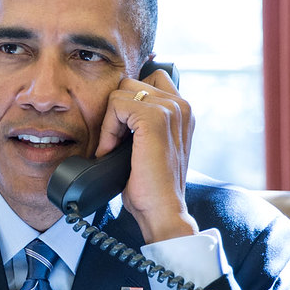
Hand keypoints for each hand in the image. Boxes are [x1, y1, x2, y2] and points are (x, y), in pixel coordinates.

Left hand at [91, 66, 198, 243]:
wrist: (162, 210)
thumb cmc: (152, 185)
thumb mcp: (150, 145)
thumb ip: (142, 122)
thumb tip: (115, 106)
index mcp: (183, 110)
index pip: (149, 80)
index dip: (128, 104)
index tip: (125, 135)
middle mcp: (181, 105)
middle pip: (131, 83)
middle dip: (117, 111)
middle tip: (116, 142)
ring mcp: (170, 109)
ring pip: (121, 92)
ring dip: (110, 122)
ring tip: (114, 148)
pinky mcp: (154, 117)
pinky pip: (116, 104)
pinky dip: (107, 129)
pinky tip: (111, 150)